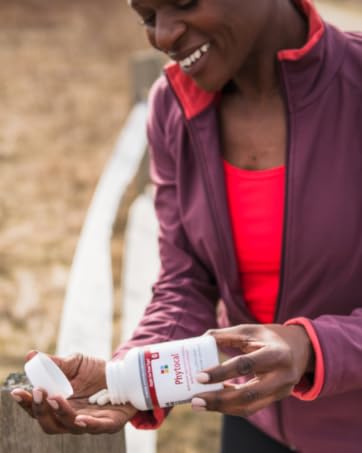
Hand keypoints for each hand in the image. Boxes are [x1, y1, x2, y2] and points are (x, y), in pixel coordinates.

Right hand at [10, 351, 137, 433]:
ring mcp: (90, 422)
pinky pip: (98, 427)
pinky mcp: (109, 423)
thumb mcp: (75, 363)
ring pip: (70, 426)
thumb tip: (30, 355)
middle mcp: (71, 417)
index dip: (26, 403)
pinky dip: (88, 424)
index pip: (38, 410)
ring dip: (61, 414)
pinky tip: (80, 418)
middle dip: (40, 410)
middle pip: (49, 423)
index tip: (16, 392)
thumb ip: (55, 363)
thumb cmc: (97, 372)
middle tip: (38, 392)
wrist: (126, 375)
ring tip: (55, 398)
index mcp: (59, 405)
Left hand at [192, 324, 313, 416]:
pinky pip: (251, 407)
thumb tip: (200, 340)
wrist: (302, 349)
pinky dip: (231, 405)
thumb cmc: (271, 337)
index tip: (199, 376)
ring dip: (222, 408)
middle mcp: (282, 377)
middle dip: (219, 400)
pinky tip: (214, 400)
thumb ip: (226, 335)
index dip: (221, 372)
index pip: (246, 365)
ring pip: (249, 407)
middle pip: (248, 394)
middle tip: (195, 400)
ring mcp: (281, 392)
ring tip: (199, 404)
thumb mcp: (251, 330)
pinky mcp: (276, 399)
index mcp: (276, 354)